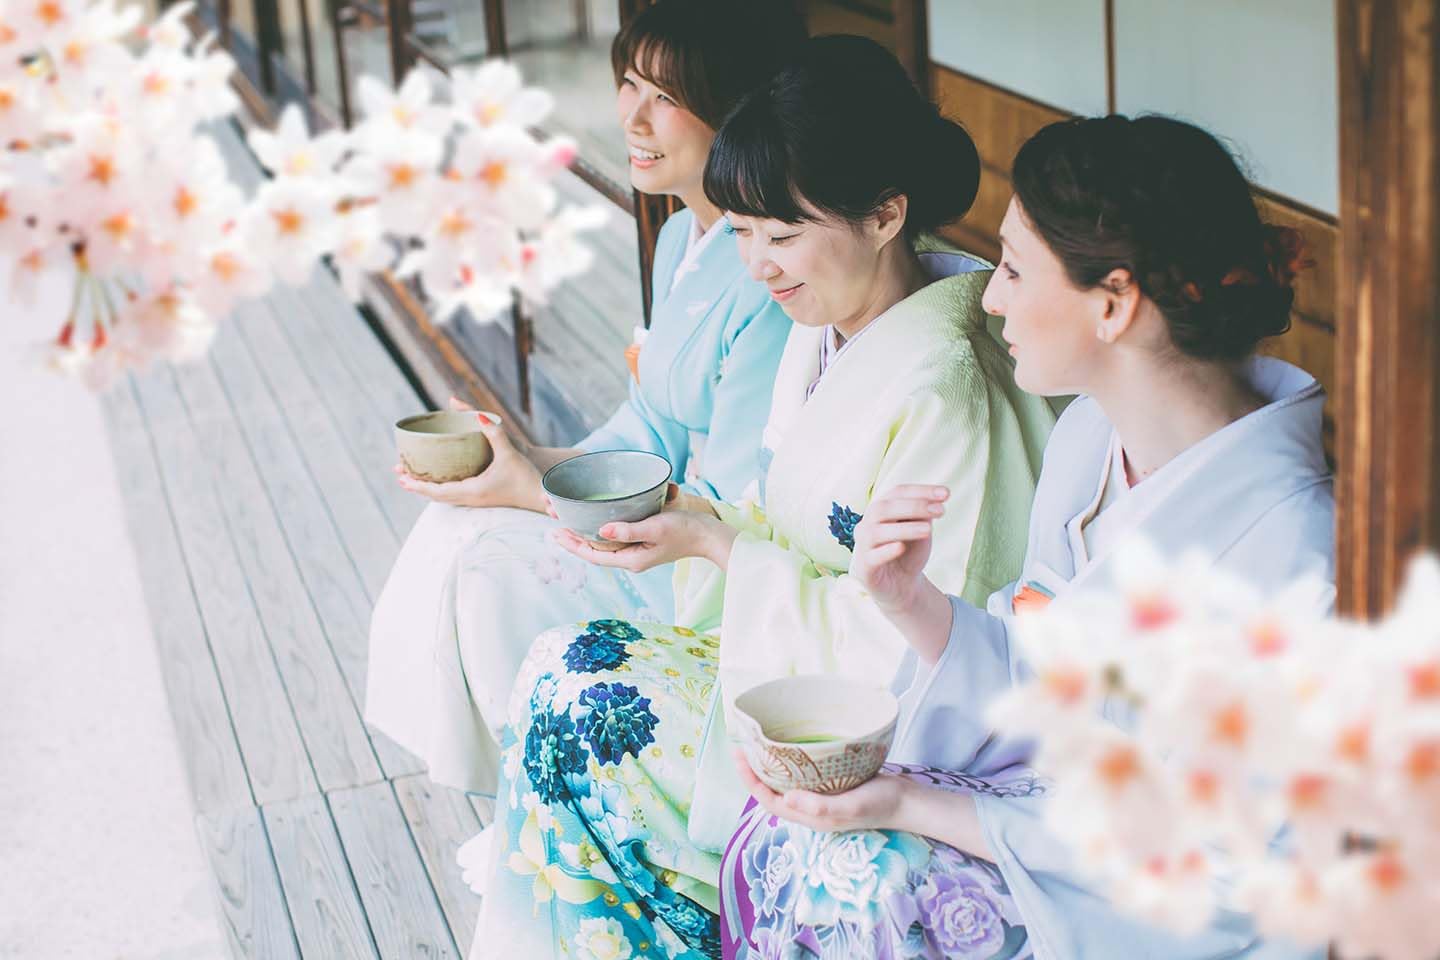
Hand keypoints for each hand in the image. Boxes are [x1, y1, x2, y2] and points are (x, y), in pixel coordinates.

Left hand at [396, 397, 544, 510]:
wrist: (542, 496)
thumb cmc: (526, 476)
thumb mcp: (509, 452)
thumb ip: (494, 432)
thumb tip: (478, 415)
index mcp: (473, 490)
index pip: (437, 491)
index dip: (418, 485)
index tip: (401, 477)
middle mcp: (471, 498)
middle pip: (436, 496)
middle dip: (416, 486)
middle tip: (398, 475)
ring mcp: (477, 501)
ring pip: (444, 498)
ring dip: (426, 489)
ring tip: (412, 481)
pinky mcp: (482, 499)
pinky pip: (453, 496)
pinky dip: (440, 490)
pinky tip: (438, 483)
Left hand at [552, 499, 736, 572]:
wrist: (709, 535)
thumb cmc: (686, 531)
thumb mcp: (656, 528)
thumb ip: (629, 530)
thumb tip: (601, 531)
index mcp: (631, 560)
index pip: (593, 556)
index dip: (572, 545)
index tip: (555, 532)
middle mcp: (631, 558)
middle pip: (595, 551)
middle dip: (574, 537)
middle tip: (554, 521)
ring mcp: (637, 551)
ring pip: (603, 544)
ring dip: (585, 532)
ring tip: (567, 519)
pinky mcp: (643, 542)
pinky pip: (615, 538)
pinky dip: (600, 529)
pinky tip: (594, 520)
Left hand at [733, 749, 910, 832]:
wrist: (906, 801)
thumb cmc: (880, 805)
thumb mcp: (851, 807)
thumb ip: (821, 806)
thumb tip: (788, 798)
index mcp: (811, 817)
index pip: (770, 802)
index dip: (751, 782)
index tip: (740, 757)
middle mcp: (811, 809)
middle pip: (773, 793)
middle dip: (754, 773)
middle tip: (743, 746)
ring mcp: (821, 798)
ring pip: (787, 784)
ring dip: (770, 768)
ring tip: (760, 745)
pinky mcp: (832, 786)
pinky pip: (803, 776)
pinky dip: (791, 763)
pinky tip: (791, 749)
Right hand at [850, 484, 946, 612]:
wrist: (901, 586)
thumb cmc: (909, 553)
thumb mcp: (921, 531)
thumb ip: (922, 517)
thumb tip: (931, 502)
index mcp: (881, 510)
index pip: (897, 492)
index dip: (921, 491)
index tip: (946, 494)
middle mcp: (867, 524)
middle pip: (883, 508)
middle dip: (913, 506)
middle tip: (940, 510)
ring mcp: (862, 546)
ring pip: (876, 532)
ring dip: (904, 528)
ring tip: (928, 530)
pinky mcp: (864, 569)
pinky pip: (871, 557)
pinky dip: (886, 551)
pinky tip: (901, 547)